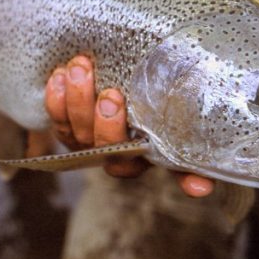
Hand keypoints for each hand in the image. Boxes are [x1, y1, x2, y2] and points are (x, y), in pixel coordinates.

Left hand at [44, 55, 214, 197]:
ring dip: (75, 100)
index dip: (124, 143)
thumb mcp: (177, 135)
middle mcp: (108, 152)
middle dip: (103, 122)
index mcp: (136, 159)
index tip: (128, 117)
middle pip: (100, 145)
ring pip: (74, 129)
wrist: (134, 84)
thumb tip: (203, 189)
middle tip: (111, 95)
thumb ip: (188, 162)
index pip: (128, 164)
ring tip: (81, 68)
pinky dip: (55, 97)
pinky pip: (55, 117)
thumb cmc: (162, 112)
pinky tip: (59, 74)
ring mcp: (84, 139)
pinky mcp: (65, 123)